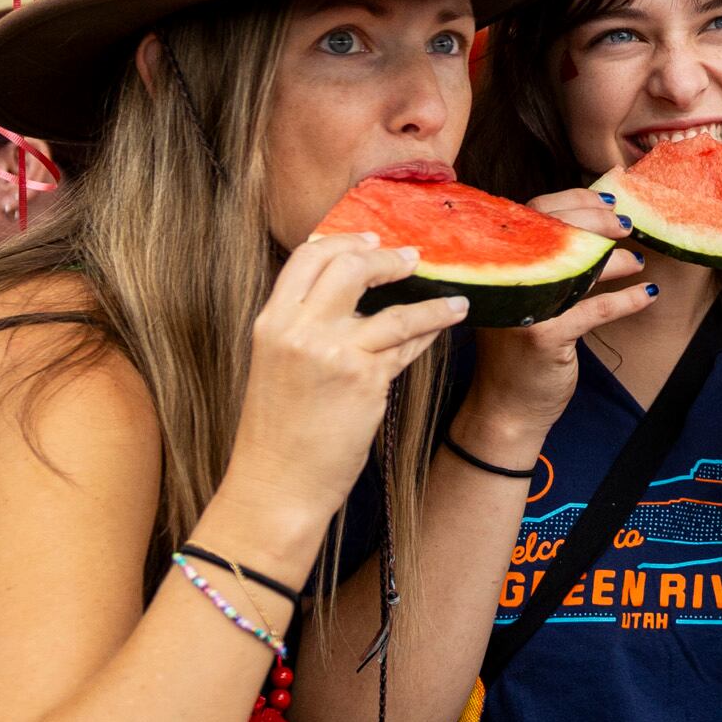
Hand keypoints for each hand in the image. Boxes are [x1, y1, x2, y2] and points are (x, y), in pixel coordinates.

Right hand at [220, 232, 465, 554]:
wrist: (277, 483)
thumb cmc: (279, 431)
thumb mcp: (276, 365)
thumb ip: (304, 327)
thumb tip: (349, 296)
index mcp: (270, 323)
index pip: (306, 256)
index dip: (341, 239)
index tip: (368, 238)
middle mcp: (298, 330)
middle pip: (348, 265)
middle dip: (385, 256)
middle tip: (410, 257)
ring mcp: (333, 353)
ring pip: (392, 306)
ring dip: (428, 295)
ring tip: (451, 291)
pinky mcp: (365, 379)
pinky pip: (408, 341)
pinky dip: (431, 327)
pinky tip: (447, 320)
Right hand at [461, 190, 654, 458]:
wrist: (503, 409)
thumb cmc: (520, 348)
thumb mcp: (528, 297)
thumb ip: (547, 263)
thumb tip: (597, 223)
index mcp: (499, 262)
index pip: (536, 212)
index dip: (575, 202)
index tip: (607, 204)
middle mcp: (506, 278)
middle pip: (557, 230)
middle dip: (598, 223)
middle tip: (627, 226)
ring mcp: (523, 307)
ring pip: (578, 267)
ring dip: (615, 261)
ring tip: (637, 261)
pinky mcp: (544, 336)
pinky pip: (596, 309)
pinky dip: (627, 300)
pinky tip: (647, 295)